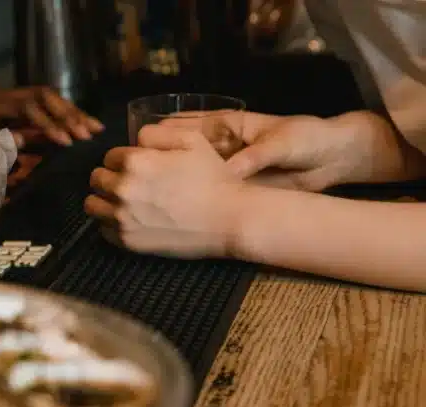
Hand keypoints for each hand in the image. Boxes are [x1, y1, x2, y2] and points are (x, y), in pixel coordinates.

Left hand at [0, 87, 103, 149]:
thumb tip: (28, 151)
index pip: (29, 106)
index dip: (49, 123)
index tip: (66, 141)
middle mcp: (2, 97)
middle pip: (43, 97)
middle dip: (68, 115)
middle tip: (88, 133)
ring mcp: (8, 102)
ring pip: (46, 100)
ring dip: (71, 114)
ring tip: (94, 129)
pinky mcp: (12, 112)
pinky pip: (42, 111)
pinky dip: (61, 120)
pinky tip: (80, 129)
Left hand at [84, 124, 245, 257]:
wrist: (229, 220)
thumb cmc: (213, 178)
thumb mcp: (191, 140)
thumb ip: (155, 133)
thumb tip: (134, 140)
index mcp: (135, 162)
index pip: (109, 156)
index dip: (123, 159)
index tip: (137, 166)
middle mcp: (122, 190)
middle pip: (96, 179)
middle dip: (110, 177)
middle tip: (131, 183)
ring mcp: (122, 218)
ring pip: (92, 205)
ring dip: (104, 200)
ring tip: (124, 201)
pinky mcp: (127, 241)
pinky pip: (102, 229)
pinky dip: (111, 223)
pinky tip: (130, 219)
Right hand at [161, 111, 371, 191]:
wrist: (336, 159)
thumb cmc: (309, 138)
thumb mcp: (283, 143)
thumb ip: (255, 157)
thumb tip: (227, 172)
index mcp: (230, 126)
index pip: (189, 126)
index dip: (165, 135)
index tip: (142, 146)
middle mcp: (223, 147)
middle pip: (184, 153)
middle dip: (164, 161)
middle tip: (139, 175)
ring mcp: (229, 169)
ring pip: (194, 175)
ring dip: (177, 184)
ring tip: (152, 195)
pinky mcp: (238, 188)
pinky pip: (212, 193)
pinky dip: (197, 200)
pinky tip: (178, 210)